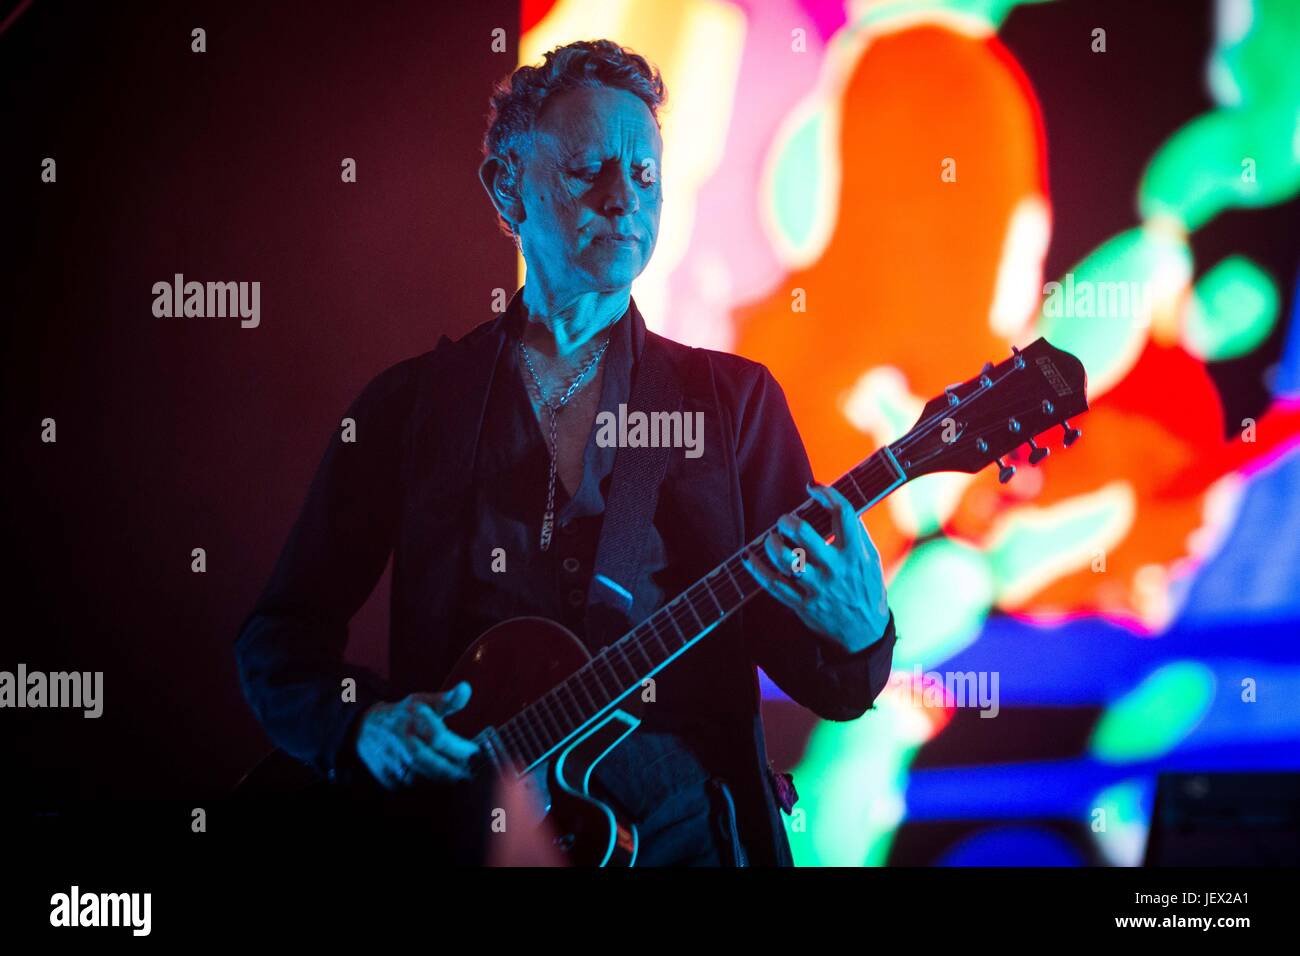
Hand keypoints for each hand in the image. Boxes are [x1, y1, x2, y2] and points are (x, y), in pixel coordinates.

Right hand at [354, 682, 480, 789]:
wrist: (367, 729)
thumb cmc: (404, 714)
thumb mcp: (424, 701)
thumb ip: (448, 700)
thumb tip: (467, 687)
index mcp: (412, 720)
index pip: (438, 738)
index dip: (459, 748)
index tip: (475, 752)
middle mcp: (401, 741)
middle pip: (429, 762)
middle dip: (452, 770)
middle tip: (471, 773)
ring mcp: (392, 761)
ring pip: (421, 778)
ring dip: (442, 781)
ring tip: (460, 779)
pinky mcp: (387, 777)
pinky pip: (411, 788)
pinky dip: (427, 787)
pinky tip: (440, 783)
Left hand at [742, 482, 889, 652]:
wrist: (865, 633)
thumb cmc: (867, 589)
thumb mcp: (870, 560)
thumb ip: (856, 534)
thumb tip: (835, 505)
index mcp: (856, 554)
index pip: (842, 513)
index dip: (826, 494)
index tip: (813, 487)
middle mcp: (836, 569)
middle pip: (804, 533)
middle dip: (788, 520)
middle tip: (785, 520)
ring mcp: (817, 588)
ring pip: (786, 558)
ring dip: (772, 542)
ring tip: (772, 538)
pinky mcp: (802, 604)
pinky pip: (773, 584)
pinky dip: (757, 569)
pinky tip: (750, 557)